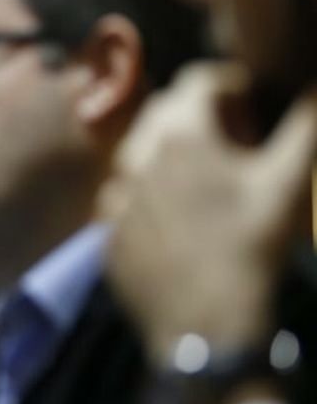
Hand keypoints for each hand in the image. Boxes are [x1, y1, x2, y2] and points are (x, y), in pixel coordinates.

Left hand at [101, 62, 316, 366]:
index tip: (251, 106)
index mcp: (179, 133)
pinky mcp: (107, 231)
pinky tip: (180, 222)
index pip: (199, 80)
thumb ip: (305, 127)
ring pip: (140, 155)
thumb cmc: (252, 246)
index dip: (230, 86)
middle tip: (234, 144)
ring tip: (207, 184)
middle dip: (198, 118)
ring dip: (170, 157)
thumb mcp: (288, 184)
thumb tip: (315, 89)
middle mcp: (135, 155)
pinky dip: (149, 198)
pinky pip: (126, 198)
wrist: (206, 323)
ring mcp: (115, 194)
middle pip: (165, 114)